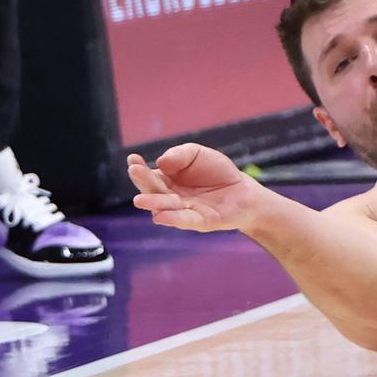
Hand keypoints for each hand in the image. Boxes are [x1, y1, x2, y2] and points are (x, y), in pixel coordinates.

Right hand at [127, 144, 261, 232]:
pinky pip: (184, 220)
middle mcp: (171, 197)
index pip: (149, 175)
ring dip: (153, 204)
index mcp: (167, 181)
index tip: (133, 159)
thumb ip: (179, 155)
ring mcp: (184, 211)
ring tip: (140, 200)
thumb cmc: (217, 171)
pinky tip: (160, 217)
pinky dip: (173, 219)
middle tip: (135, 170)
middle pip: (154, 191)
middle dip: (144, 182)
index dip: (139, 168)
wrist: (243, 190)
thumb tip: (160, 163)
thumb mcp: (197, 154)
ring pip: (166, 208)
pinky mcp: (200, 221)